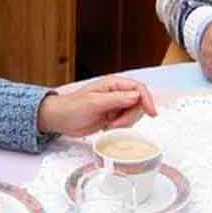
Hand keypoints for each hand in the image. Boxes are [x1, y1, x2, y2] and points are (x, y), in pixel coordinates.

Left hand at [37, 76, 157, 136]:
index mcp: (113, 84)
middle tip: (114, 123)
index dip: (147, 100)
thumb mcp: (94, 103)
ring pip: (133, 115)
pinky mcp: (113, 116)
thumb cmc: (71, 107)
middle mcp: (116, 93)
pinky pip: (126, 123)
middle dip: (130, 117)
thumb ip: (116, 99)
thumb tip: (136, 95)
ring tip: (107, 124)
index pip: (138, 88)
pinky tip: (106, 127)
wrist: (60, 119)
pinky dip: (119, 128)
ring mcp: (115, 105)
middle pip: (139, 104)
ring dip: (124, 123)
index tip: (152, 113)